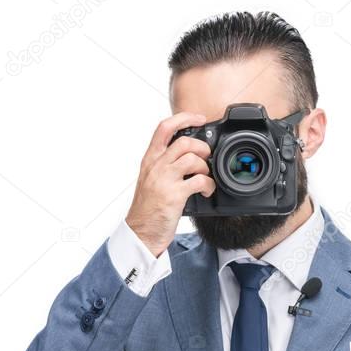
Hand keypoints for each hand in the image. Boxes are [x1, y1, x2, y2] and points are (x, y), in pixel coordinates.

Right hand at [125, 112, 215, 255]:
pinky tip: (206, 191)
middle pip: (184, 141)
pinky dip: (209, 185)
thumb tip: (189, 154)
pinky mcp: (174, 195)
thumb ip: (164, 164)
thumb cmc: (147, 207)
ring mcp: (164, 180)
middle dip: (202, 147)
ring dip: (205, 167)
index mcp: (150, 159)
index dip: (184, 118)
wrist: (140, 232)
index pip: (164, 127)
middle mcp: (156, 166)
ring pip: (193, 158)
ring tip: (204, 177)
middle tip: (205, 158)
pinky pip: (200, 181)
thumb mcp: (150, 179)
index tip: (199, 119)